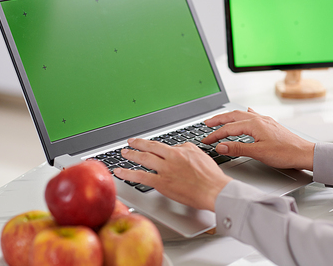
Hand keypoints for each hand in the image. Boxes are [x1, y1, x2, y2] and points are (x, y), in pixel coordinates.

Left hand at [113, 138, 231, 211]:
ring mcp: (164, 170)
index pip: (159, 145)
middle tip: (129, 143)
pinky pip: (140, 177)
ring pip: (143, 160)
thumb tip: (180, 147)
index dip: (148, 143)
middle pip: (149, 149)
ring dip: (131, 155)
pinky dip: (128, 173)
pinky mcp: (161, 183)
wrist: (213, 189)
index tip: (143, 142)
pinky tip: (120, 172)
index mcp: (179, 151)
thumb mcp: (200, 154)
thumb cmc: (210, 176)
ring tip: (123, 154)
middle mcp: (170, 158)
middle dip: (137, 145)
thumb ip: (187, 149)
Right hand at [203, 108, 314, 170]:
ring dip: (229, 117)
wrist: (304, 153)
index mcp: (254, 124)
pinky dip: (244, 115)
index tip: (206, 140)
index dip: (215, 135)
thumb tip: (221, 146)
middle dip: (218, 120)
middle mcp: (259, 119)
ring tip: (220, 120)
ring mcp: (265, 121)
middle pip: (233, 116)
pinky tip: (245, 113)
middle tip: (206, 124)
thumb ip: (237, 148)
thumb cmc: (285, 153)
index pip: (228, 129)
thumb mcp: (258, 153)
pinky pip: (253, 115)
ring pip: (242, 115)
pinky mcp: (270, 124)